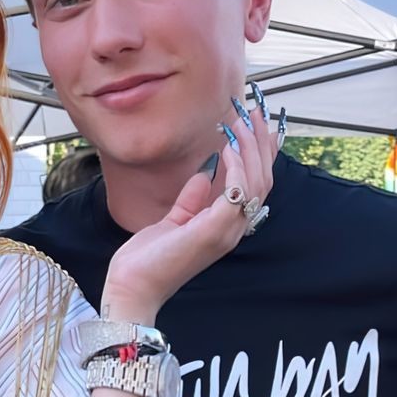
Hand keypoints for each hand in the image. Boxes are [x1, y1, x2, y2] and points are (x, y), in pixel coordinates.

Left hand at [101, 96, 277, 322]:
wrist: (132, 286)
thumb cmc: (149, 259)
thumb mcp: (173, 220)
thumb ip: (192, 199)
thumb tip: (204, 173)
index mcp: (227, 225)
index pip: (256, 183)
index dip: (261, 151)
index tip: (258, 121)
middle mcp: (234, 228)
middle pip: (263, 178)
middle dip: (260, 141)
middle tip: (252, 110)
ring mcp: (227, 232)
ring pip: (256, 182)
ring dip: (250, 147)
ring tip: (238, 120)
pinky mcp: (214, 232)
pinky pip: (237, 192)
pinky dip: (236, 167)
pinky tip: (226, 147)